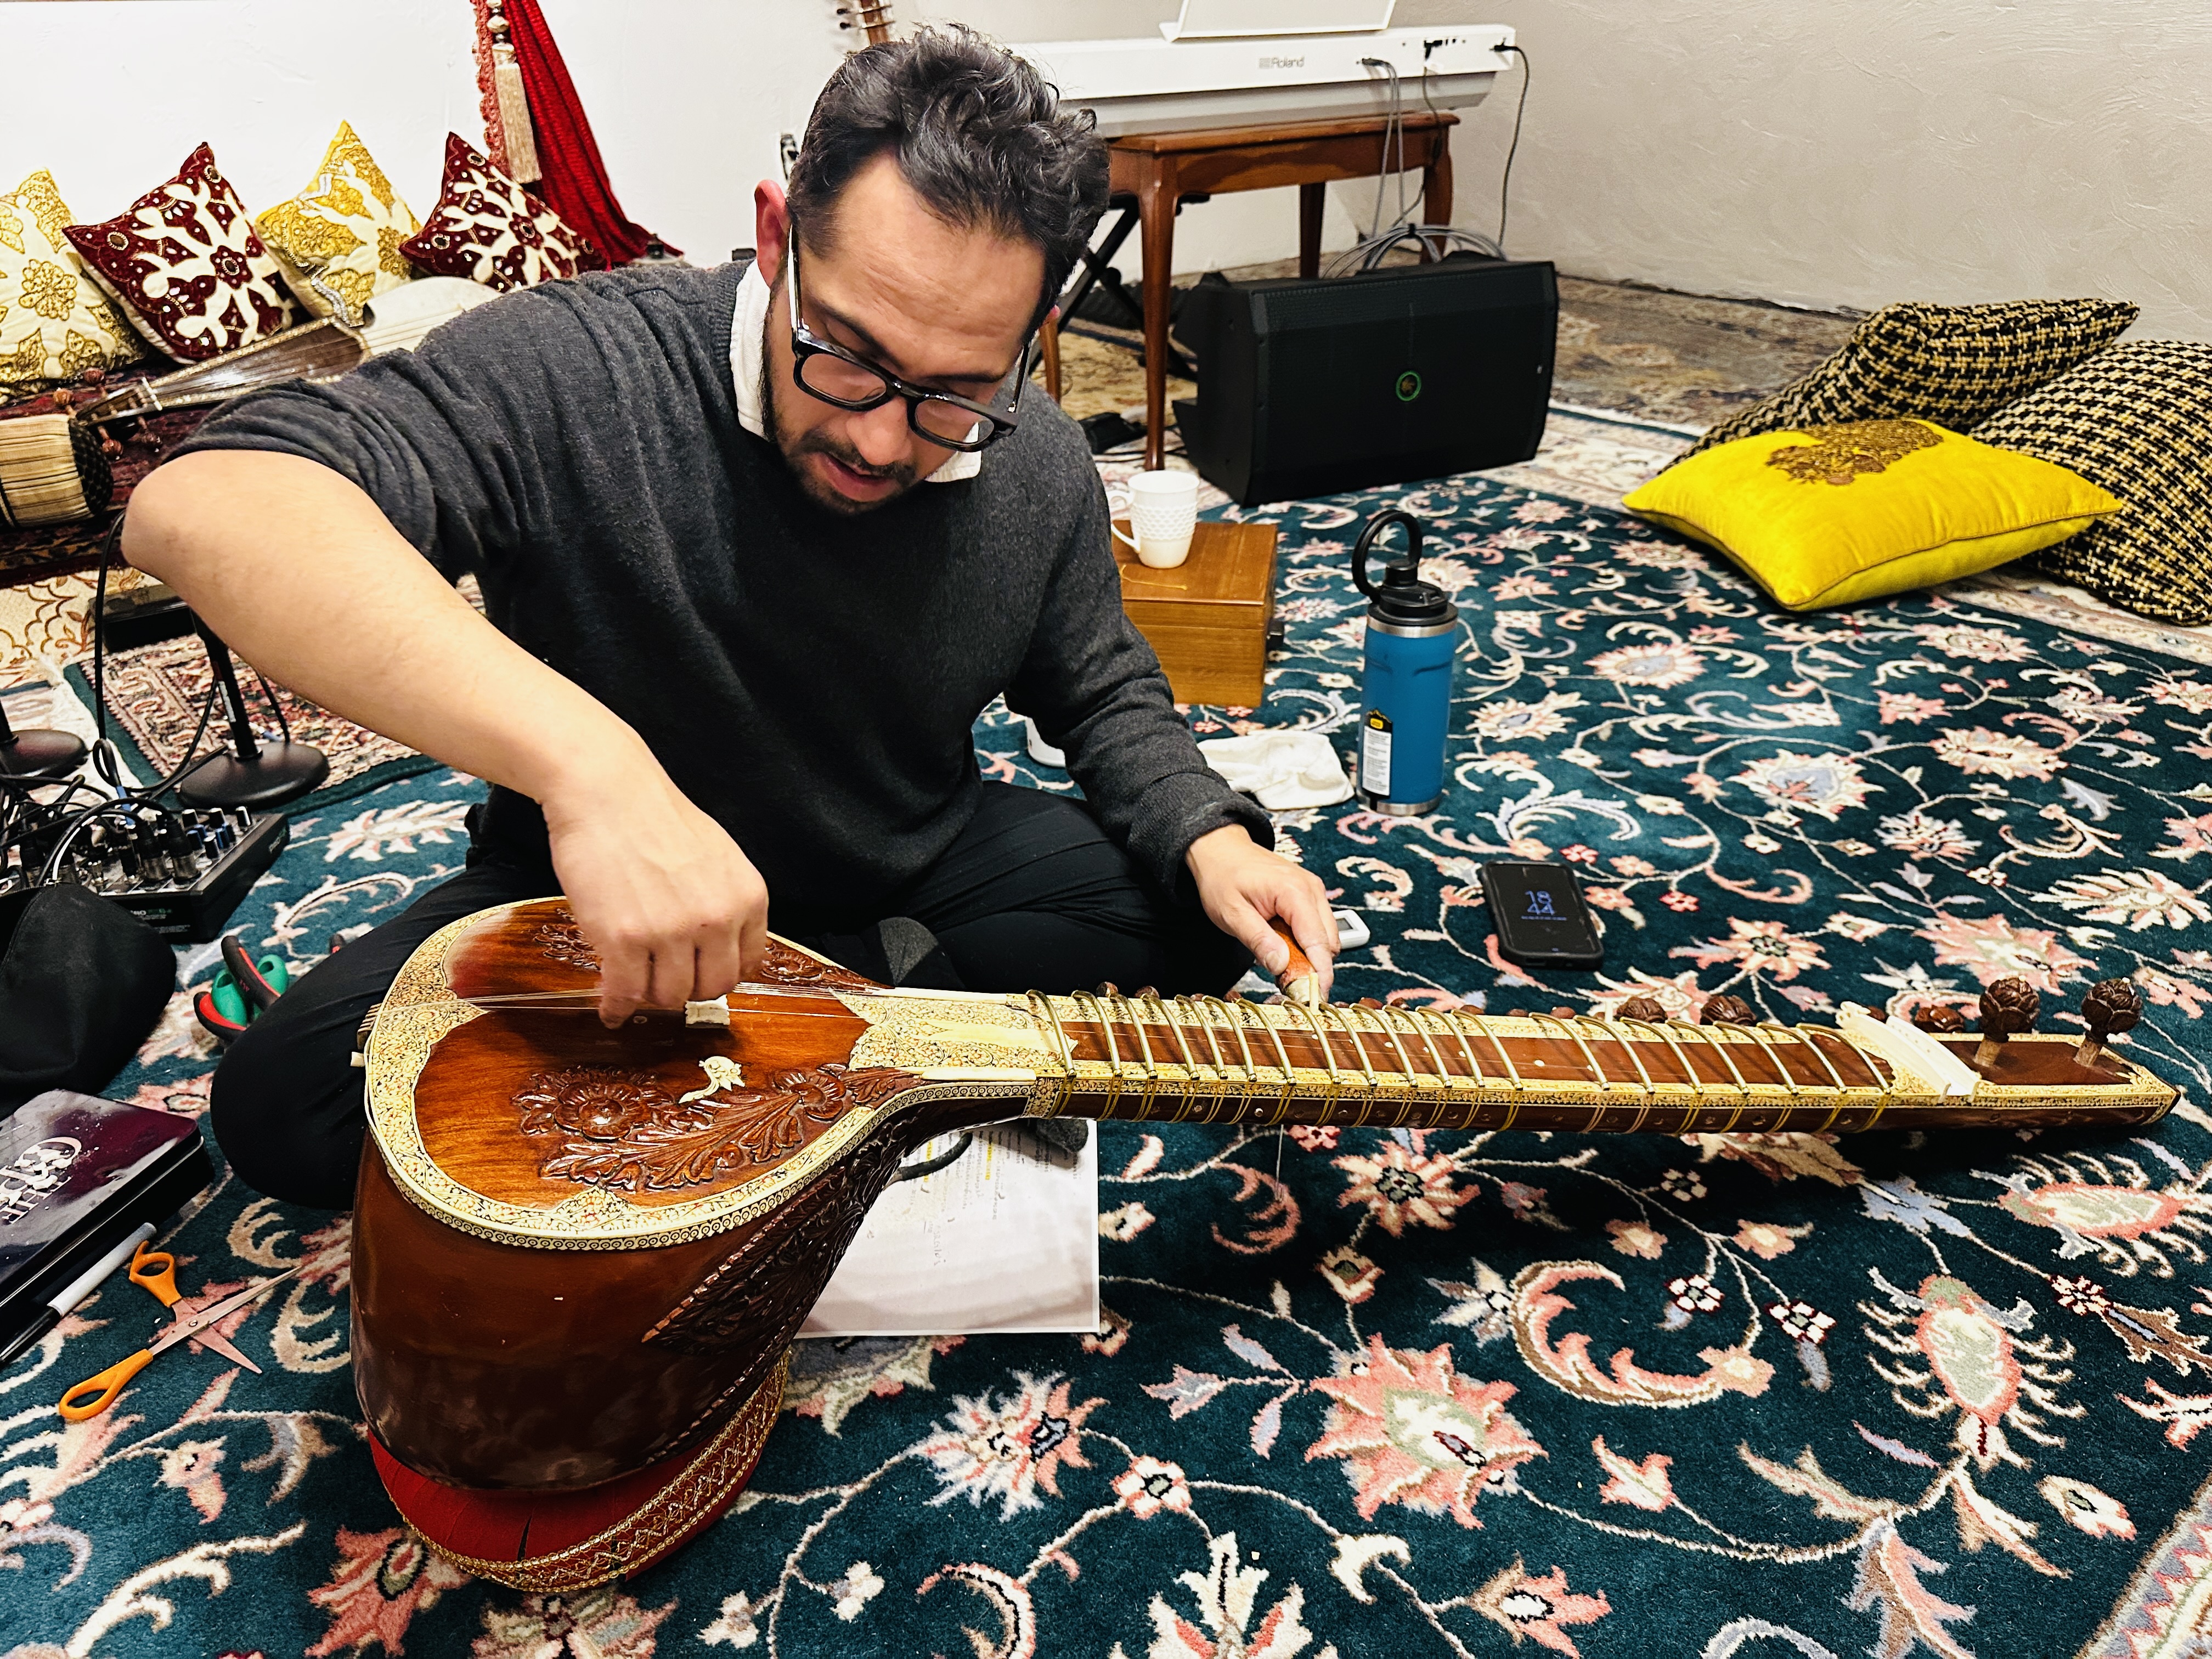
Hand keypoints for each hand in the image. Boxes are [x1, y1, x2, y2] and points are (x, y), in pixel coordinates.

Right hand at [540, 757, 768, 1025]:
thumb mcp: (719, 856)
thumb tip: (723, 945)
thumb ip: (726, 901)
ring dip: (650, 996)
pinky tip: (611, 1009)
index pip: (747, 965)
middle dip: (687, 989)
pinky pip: (626, 994)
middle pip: (711, 988)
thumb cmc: (655, 817)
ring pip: (670, 996)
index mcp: (747, 897)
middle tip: (663, 981)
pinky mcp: (624, 939)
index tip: (700, 975)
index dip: (718, 973)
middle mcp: (717, 918)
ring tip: (634, 983)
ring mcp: (670, 932)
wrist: (606, 790)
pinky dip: (617, 1008)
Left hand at [1185, 825, 1338, 999]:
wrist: (1221, 850)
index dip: (1319, 973)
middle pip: (1328, 943)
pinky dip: (1304, 943)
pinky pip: (1317, 927)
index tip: (1313, 997)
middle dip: (1312, 967)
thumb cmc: (1223, 877)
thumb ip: (1258, 940)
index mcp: (1294, 892)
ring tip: (1279, 962)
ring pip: (1326, 937)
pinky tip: (1283, 946)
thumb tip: (1282, 966)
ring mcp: (1313, 891)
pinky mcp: (1309, 896)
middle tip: (1286, 983)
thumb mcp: (1232, 914)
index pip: (1318, 942)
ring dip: (1308, 956)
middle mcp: (1311, 889)